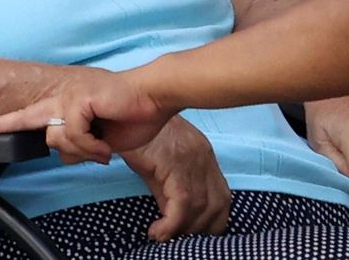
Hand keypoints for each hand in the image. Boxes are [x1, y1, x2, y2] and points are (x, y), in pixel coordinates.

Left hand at [0, 68, 172, 163]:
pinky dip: (92, 147)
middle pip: (27, 118)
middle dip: (0, 124)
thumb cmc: (134, 114)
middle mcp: (63, 98)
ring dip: (82, 150)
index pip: (28, 115)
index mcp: (68, 104)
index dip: (1, 122)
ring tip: (103, 146)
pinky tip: (106, 146)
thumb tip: (67, 155)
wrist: (154, 97)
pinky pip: (74, 136)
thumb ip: (80, 145)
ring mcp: (69, 97)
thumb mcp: (102, 139)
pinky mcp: (78, 100)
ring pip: (56, 138)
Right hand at [121, 117, 230, 239]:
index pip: (223, 198)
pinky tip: (157, 231)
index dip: (212, 221)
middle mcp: (204, 159)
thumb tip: (173, 219)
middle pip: (218, 206)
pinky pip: (183, 206)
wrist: (125, 110)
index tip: (194, 233)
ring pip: (201, 210)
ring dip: (183, 231)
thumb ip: (169, 191)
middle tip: (177, 239)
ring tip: (163, 237)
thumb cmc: (137, 135)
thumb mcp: (158, 167)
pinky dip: (171, 226)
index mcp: (204, 156)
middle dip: (200, 230)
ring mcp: (192, 162)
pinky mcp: (175, 167)